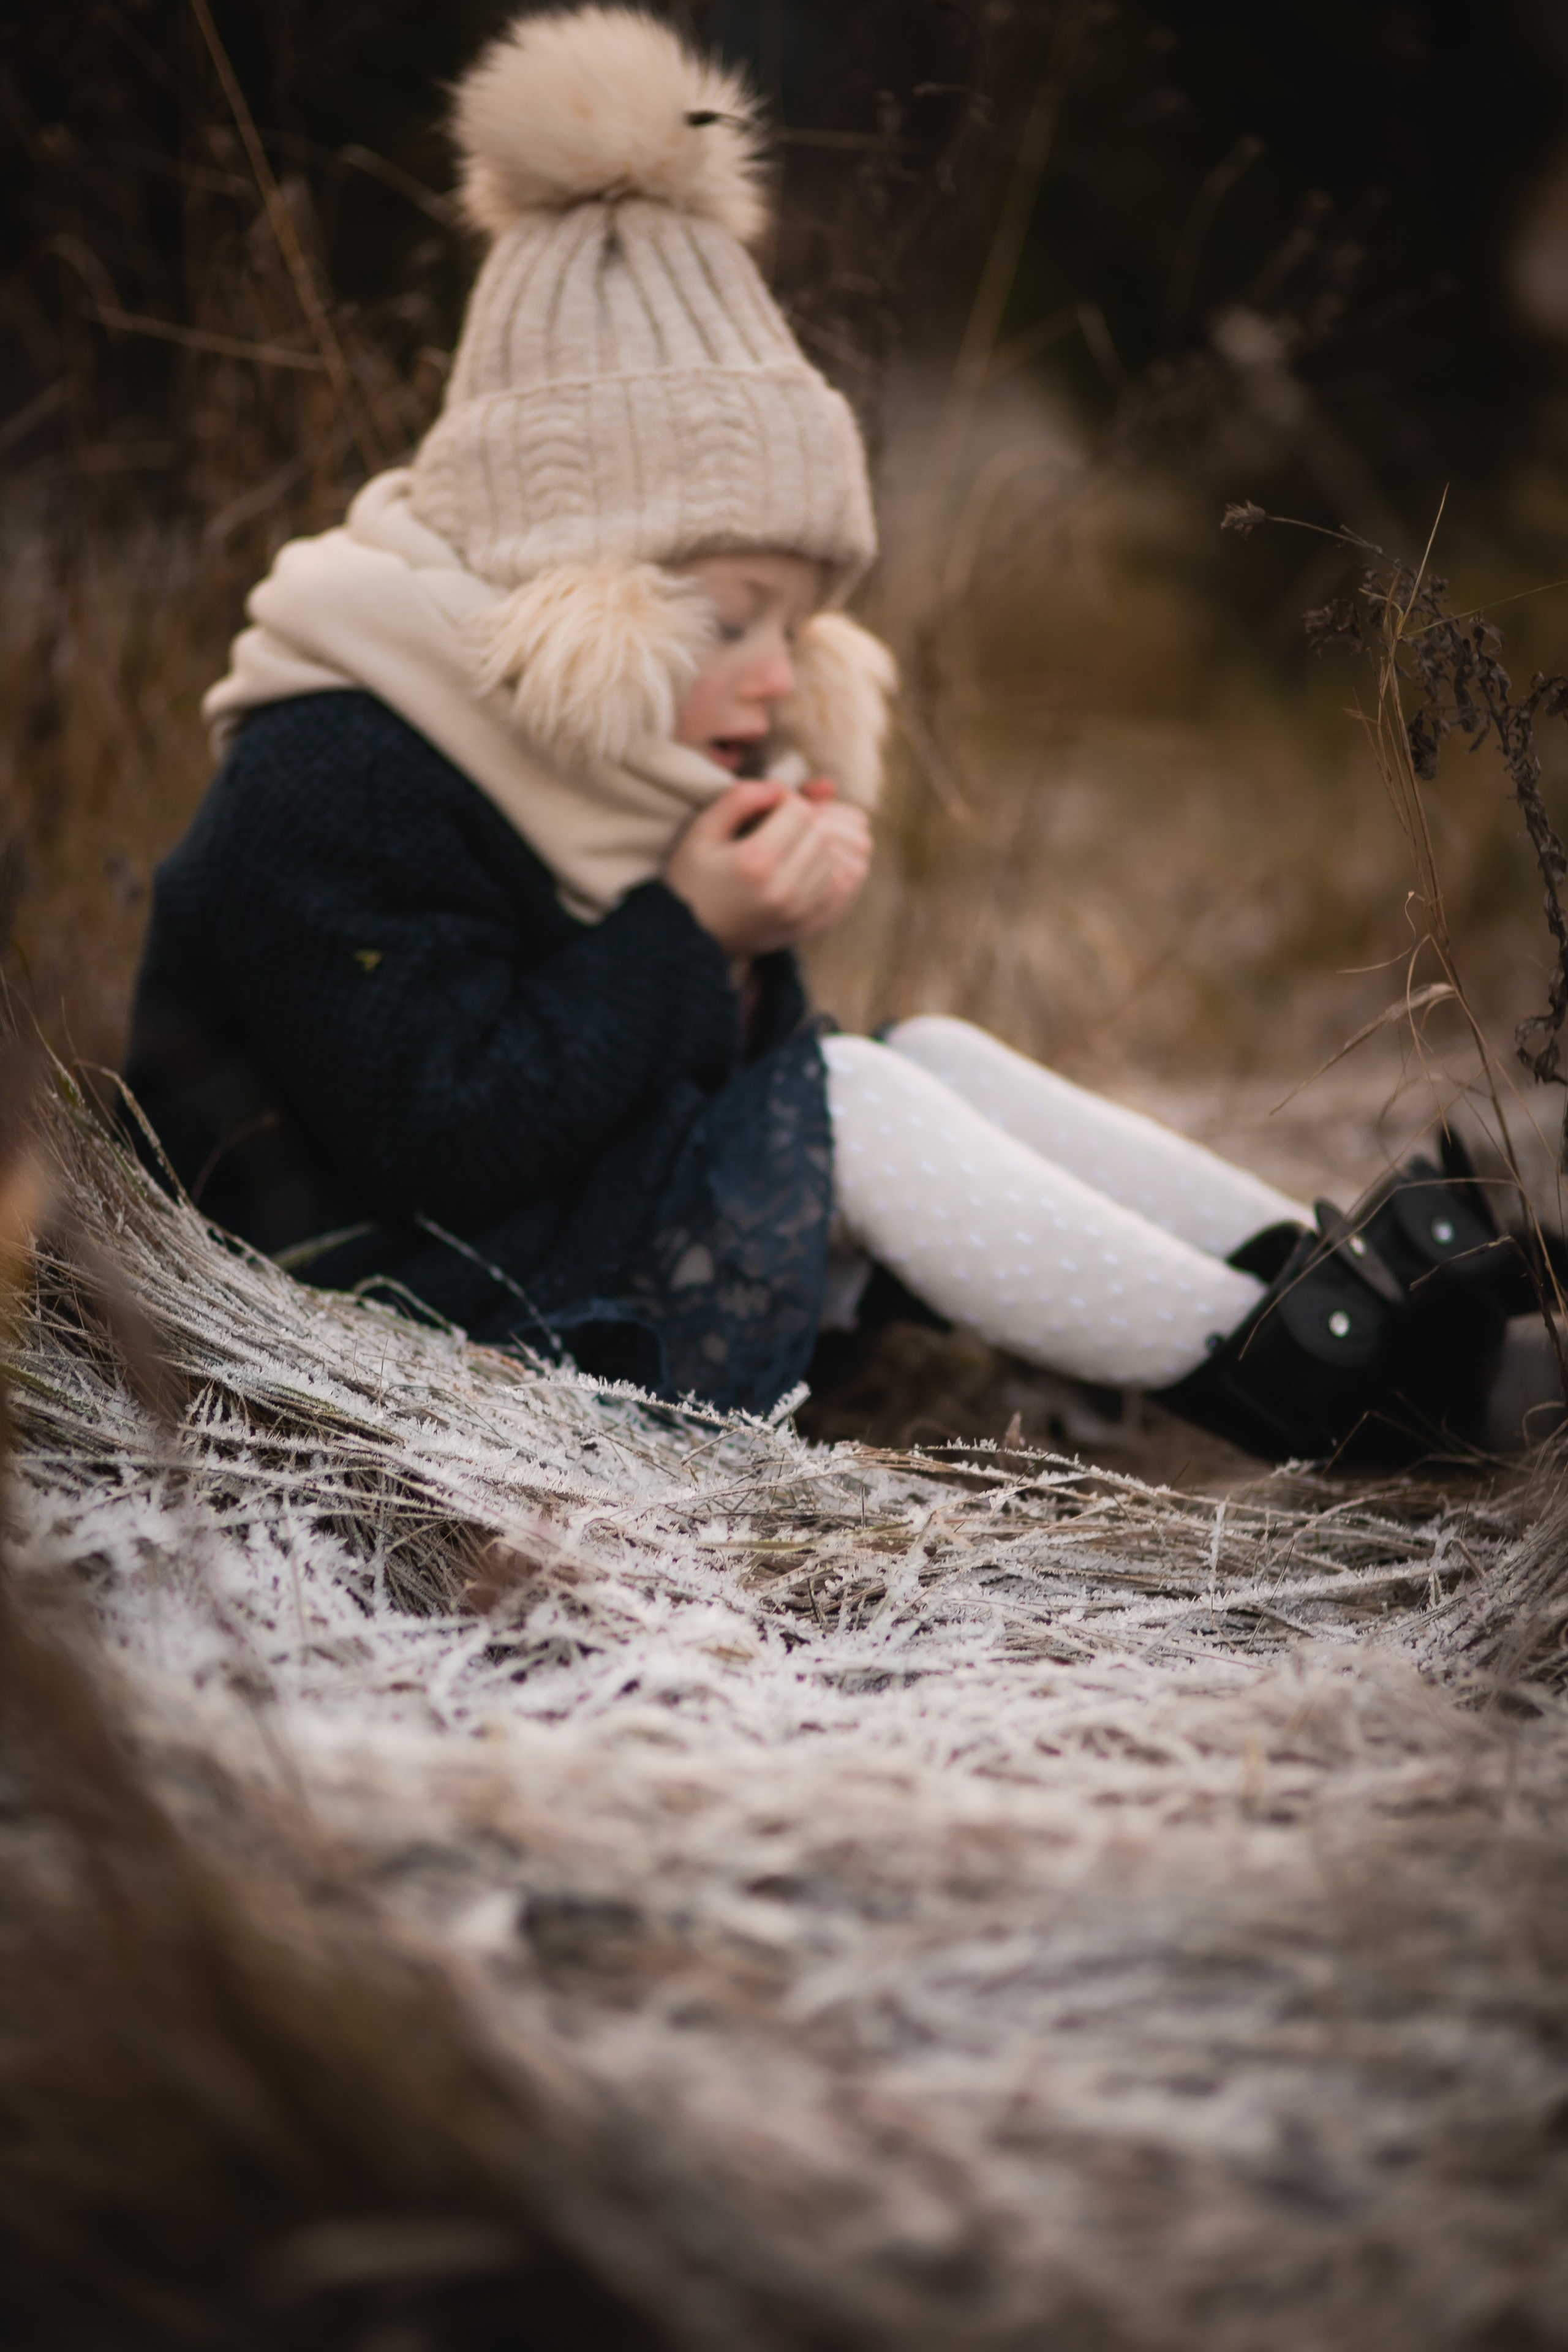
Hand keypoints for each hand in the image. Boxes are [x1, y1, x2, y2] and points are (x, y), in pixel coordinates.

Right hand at [662, 778, 871, 955]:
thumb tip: (779, 788)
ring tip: (797, 843)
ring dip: (823, 845)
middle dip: (809, 821)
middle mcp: (784, 890)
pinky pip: (845, 890)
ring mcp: (800, 912)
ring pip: (838, 860)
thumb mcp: (702, 830)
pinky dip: (838, 871)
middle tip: (785, 823)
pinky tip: (817, 864)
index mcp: (756, 862)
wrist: (688, 938)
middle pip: (823, 835)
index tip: (771, 807)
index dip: (788, 800)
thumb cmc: (692, 878)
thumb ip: (738, 799)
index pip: (801, 812)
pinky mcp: (809, 927)